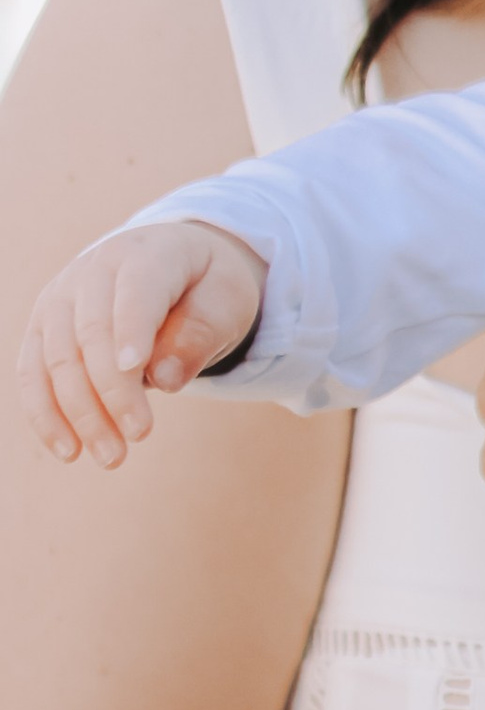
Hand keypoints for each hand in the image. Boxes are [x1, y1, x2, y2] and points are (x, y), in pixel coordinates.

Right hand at [18, 219, 264, 465]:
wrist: (175, 267)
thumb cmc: (206, 287)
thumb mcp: (226, 301)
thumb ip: (201, 333)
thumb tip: (163, 380)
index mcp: (145, 253)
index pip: (135, 293)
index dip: (133, 331)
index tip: (138, 372)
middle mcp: (92, 270)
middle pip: (91, 334)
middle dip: (112, 391)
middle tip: (140, 436)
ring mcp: (60, 298)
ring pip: (56, 360)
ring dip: (80, 413)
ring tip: (112, 457)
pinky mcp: (43, 328)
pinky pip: (32, 373)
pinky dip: (45, 414)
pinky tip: (68, 450)